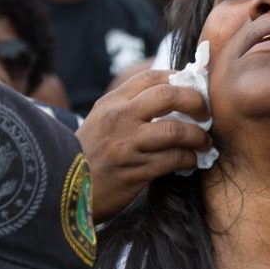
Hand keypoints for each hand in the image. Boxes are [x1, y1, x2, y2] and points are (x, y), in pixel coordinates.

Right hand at [78, 69, 212, 221]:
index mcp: (111, 103)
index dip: (180, 79)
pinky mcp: (134, 171)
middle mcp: (119, 118)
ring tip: (204, 142)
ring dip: (198, 136)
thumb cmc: (88, 157)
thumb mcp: (101, 122)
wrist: (63, 191)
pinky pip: (172, 160)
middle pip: (168, 96)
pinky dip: (188, 159)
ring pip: (175, 130)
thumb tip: (173, 98)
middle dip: (196, 102)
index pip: (151, 77)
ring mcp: (126, 145)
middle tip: (206, 114)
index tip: (195, 89)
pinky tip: (191, 162)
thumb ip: (129, 108)